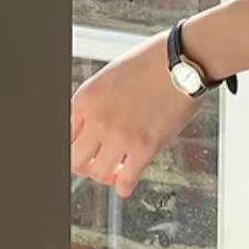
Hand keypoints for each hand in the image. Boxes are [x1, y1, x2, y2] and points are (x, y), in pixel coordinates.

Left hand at [71, 29, 204, 199]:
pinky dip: (124, 187)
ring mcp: (121, 135)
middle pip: (76, 161)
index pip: (66, 137)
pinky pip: (126, 181)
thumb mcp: (110, 76)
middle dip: (87, 166)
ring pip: (100, 174)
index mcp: (85, 99)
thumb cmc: (152, 62)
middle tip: (98, 164)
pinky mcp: (145, 147)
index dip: (77, 148)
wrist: (181, 61)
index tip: (87, 152)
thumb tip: (93, 127)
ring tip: (118, 170)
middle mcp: (97, 119)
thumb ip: (97, 102)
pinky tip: (127, 184)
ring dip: (107, 176)